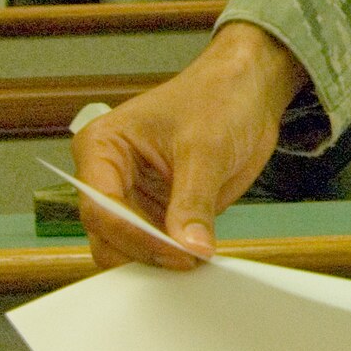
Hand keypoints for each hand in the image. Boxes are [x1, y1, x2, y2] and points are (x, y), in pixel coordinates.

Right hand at [73, 22, 306, 270]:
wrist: (248, 89)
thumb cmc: (218, 97)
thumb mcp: (205, 149)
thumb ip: (193, 202)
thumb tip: (190, 248)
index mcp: (101, 147)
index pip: (102, 207)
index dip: (136, 236)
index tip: (178, 253)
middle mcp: (108, 175)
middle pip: (107, 235)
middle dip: (144, 253)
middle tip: (188, 261)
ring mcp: (133, 196)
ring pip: (128, 248)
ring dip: (159, 260)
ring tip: (196, 261)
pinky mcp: (159, 210)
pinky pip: (156, 246)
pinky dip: (174, 256)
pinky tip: (198, 256)